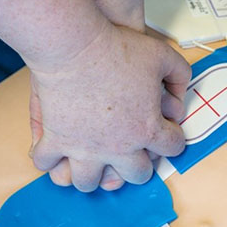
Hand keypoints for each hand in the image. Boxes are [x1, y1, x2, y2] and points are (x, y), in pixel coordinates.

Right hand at [29, 23, 190, 190]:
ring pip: (89, 182)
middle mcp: (118, 147)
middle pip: (136, 175)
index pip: (172, 148)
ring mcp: (85, 148)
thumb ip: (179, 75)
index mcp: (147, 129)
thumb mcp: (162, 56)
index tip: (166, 136)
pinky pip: (47, 164)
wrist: (76, 44)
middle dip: (137, 168)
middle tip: (131, 157)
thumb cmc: (116, 48)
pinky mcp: (56, 140)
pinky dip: (49, 162)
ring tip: (91, 163)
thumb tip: (180, 93)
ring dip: (92, 175)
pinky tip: (53, 154)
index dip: (172, 141)